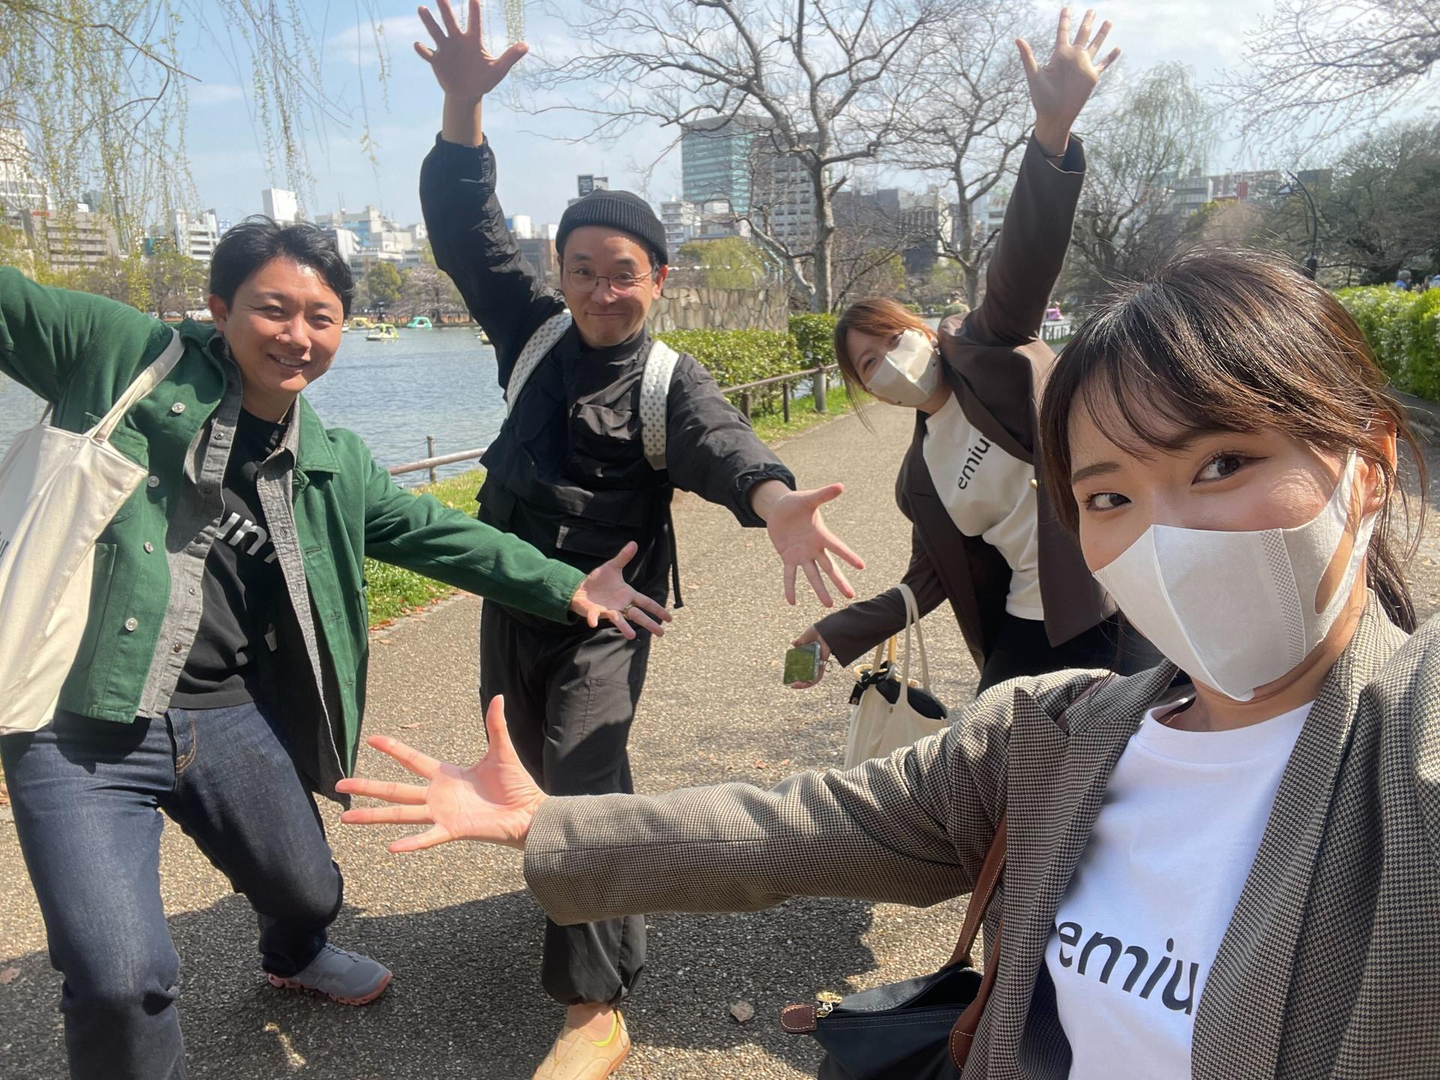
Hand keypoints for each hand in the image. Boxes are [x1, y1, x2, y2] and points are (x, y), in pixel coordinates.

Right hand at [338, 696, 543, 851]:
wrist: (529, 812)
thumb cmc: (515, 785)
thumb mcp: (501, 751)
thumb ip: (495, 726)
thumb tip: (497, 696)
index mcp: (446, 775)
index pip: (412, 760)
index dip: (393, 748)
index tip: (372, 738)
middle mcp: (437, 795)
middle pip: (394, 789)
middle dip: (367, 786)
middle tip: (339, 783)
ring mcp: (442, 814)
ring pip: (400, 814)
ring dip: (373, 816)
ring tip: (346, 817)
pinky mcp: (453, 829)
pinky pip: (427, 837)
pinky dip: (411, 843)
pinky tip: (390, 847)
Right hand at [415, 0, 527, 102]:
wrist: (468, 93)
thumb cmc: (484, 78)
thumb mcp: (499, 69)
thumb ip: (510, 57)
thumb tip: (526, 45)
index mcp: (473, 40)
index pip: (474, 22)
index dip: (474, 10)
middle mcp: (457, 40)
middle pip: (451, 21)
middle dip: (445, 8)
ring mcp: (446, 49)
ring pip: (436, 32)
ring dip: (429, 22)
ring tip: (422, 9)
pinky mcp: (437, 61)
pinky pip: (428, 54)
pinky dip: (423, 50)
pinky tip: (418, 44)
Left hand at [569, 541, 672, 638]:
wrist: (580, 588)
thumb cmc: (598, 580)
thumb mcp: (612, 567)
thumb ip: (623, 557)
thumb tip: (634, 543)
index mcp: (628, 595)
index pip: (646, 603)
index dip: (658, 609)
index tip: (669, 619)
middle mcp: (621, 605)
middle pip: (638, 615)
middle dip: (649, 624)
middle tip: (661, 634)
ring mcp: (608, 610)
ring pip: (619, 619)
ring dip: (624, 627)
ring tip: (631, 636)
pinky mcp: (595, 612)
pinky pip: (595, 616)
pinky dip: (594, 619)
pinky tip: (593, 623)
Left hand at [753, 481, 865, 606]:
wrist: (779, 509)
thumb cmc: (796, 503)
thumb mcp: (808, 499)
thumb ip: (823, 495)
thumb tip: (841, 486)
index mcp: (821, 534)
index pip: (837, 547)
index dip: (848, 556)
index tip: (862, 566)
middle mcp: (814, 548)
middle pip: (829, 567)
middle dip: (839, 581)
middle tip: (850, 596)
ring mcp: (802, 554)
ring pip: (812, 575)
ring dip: (820, 589)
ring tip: (828, 605)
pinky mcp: (788, 557)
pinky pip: (790, 575)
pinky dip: (790, 587)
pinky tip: (792, 601)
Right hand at [789, 625, 832, 688]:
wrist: (823, 630)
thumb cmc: (817, 632)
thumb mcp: (805, 638)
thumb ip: (799, 642)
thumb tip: (793, 644)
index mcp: (810, 655)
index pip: (804, 668)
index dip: (798, 674)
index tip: (791, 678)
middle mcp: (815, 661)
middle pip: (807, 676)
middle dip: (800, 682)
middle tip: (792, 684)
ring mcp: (819, 663)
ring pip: (812, 679)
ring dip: (804, 684)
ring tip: (795, 685)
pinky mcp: (822, 664)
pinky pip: (817, 676)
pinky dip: (811, 681)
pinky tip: (802, 683)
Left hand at [1016, 7, 1119, 155]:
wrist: (1054, 115)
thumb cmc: (1041, 98)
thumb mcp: (1034, 76)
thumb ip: (1027, 57)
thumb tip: (1018, 39)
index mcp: (1059, 55)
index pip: (1062, 32)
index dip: (1065, 20)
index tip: (1066, 8)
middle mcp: (1073, 57)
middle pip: (1082, 34)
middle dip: (1087, 22)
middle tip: (1091, 9)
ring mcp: (1084, 66)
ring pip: (1096, 45)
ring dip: (1102, 34)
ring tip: (1108, 21)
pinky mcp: (1092, 76)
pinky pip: (1104, 64)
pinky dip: (1111, 57)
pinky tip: (1118, 48)